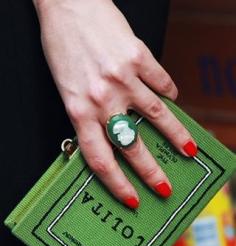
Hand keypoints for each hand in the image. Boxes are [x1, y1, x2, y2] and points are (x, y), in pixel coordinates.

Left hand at [33, 0, 197, 207]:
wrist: (67, 5)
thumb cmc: (63, 49)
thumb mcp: (67, 90)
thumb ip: (90, 116)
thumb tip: (116, 138)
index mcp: (79, 111)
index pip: (100, 159)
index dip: (117, 184)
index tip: (131, 199)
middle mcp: (102, 100)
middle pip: (132, 146)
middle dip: (151, 172)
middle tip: (165, 188)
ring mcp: (123, 79)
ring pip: (157, 116)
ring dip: (175, 136)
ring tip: (188, 150)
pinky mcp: (139, 56)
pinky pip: (161, 82)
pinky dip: (169, 94)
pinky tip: (172, 101)